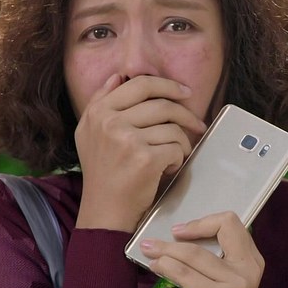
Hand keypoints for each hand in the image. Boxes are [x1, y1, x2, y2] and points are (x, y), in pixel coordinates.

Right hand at [74, 74, 206, 231]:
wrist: (104, 211)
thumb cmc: (102, 173)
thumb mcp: (89, 133)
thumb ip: (101, 101)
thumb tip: (119, 76)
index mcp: (98, 112)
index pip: (140, 84)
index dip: (167, 85)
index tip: (183, 93)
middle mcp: (109, 122)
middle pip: (161, 104)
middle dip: (185, 114)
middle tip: (197, 124)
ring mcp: (126, 139)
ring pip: (172, 127)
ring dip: (181, 142)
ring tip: (175, 153)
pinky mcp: (144, 158)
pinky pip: (176, 147)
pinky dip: (178, 159)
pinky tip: (168, 168)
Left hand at [141, 211, 263, 287]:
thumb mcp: (229, 283)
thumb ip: (218, 261)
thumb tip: (182, 239)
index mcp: (252, 262)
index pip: (232, 224)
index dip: (206, 221)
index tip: (185, 230)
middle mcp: (248, 270)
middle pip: (220, 228)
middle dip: (192, 226)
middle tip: (170, 234)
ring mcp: (234, 283)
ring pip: (193, 252)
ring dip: (165, 249)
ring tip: (150, 250)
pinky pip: (182, 272)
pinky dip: (164, 265)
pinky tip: (155, 266)